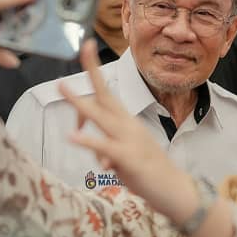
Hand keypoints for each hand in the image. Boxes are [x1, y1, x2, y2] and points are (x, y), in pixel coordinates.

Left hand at [59, 40, 195, 219]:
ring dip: (79, 102)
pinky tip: (71, 136)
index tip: (87, 47)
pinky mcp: (128, 158)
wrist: (174, 190)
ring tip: (61, 87)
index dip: (95, 71)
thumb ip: (109, 154)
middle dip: (91, 72)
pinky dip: (87, 140)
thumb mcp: (124, 159)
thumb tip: (102, 159)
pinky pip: (104, 146)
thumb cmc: (149, 173)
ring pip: (101, 116)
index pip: (107, 93)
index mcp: (126, 122)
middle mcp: (128, 125)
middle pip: (105, 95)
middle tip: (81, 48)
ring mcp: (129, 139)